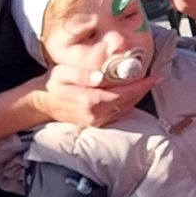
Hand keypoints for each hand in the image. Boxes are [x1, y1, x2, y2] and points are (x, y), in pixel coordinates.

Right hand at [32, 64, 150, 128]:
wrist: (40, 103)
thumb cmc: (52, 85)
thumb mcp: (63, 73)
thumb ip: (82, 74)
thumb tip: (99, 75)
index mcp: (90, 100)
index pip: (123, 93)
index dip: (140, 85)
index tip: (154, 77)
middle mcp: (96, 114)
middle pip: (128, 102)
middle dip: (143, 90)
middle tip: (155, 78)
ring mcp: (96, 120)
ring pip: (125, 108)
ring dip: (137, 97)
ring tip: (147, 84)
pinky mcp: (96, 123)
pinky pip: (118, 113)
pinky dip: (128, 103)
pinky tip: (132, 94)